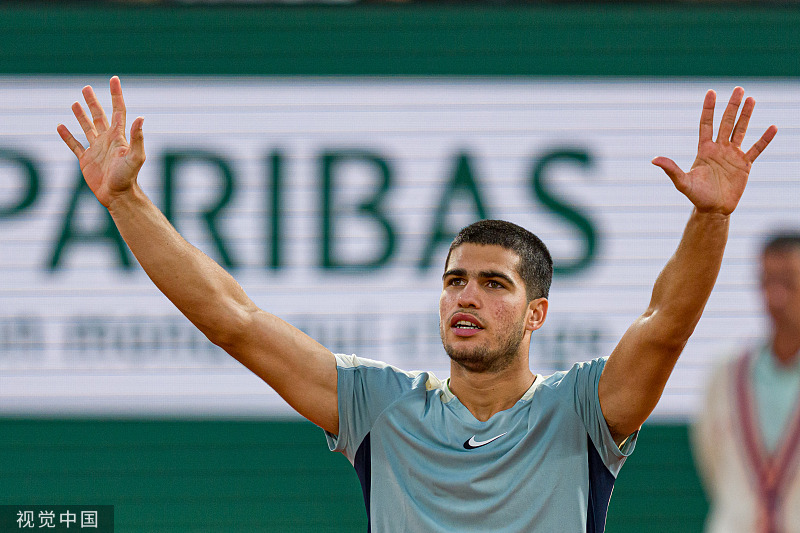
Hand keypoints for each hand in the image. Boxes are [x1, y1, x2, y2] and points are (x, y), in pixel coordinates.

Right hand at [57, 76, 144, 207]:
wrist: (117, 195)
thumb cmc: (128, 177)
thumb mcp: (135, 156)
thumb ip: (137, 137)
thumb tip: (140, 118)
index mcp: (118, 136)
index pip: (118, 110)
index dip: (116, 94)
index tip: (114, 79)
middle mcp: (107, 140)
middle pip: (100, 116)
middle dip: (93, 102)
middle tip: (86, 88)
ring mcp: (96, 149)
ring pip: (87, 127)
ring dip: (81, 115)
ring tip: (75, 103)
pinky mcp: (86, 160)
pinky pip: (75, 145)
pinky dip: (67, 136)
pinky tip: (61, 127)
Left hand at [652, 87, 776, 214]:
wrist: (713, 209)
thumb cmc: (696, 196)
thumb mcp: (682, 182)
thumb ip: (671, 169)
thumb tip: (654, 160)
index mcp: (704, 150)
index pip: (706, 124)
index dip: (709, 109)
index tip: (711, 92)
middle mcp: (719, 149)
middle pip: (726, 122)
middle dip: (732, 106)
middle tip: (739, 89)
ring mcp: (733, 155)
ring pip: (740, 130)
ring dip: (746, 115)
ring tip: (751, 99)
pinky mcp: (745, 165)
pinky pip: (756, 149)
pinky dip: (764, 139)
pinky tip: (772, 127)